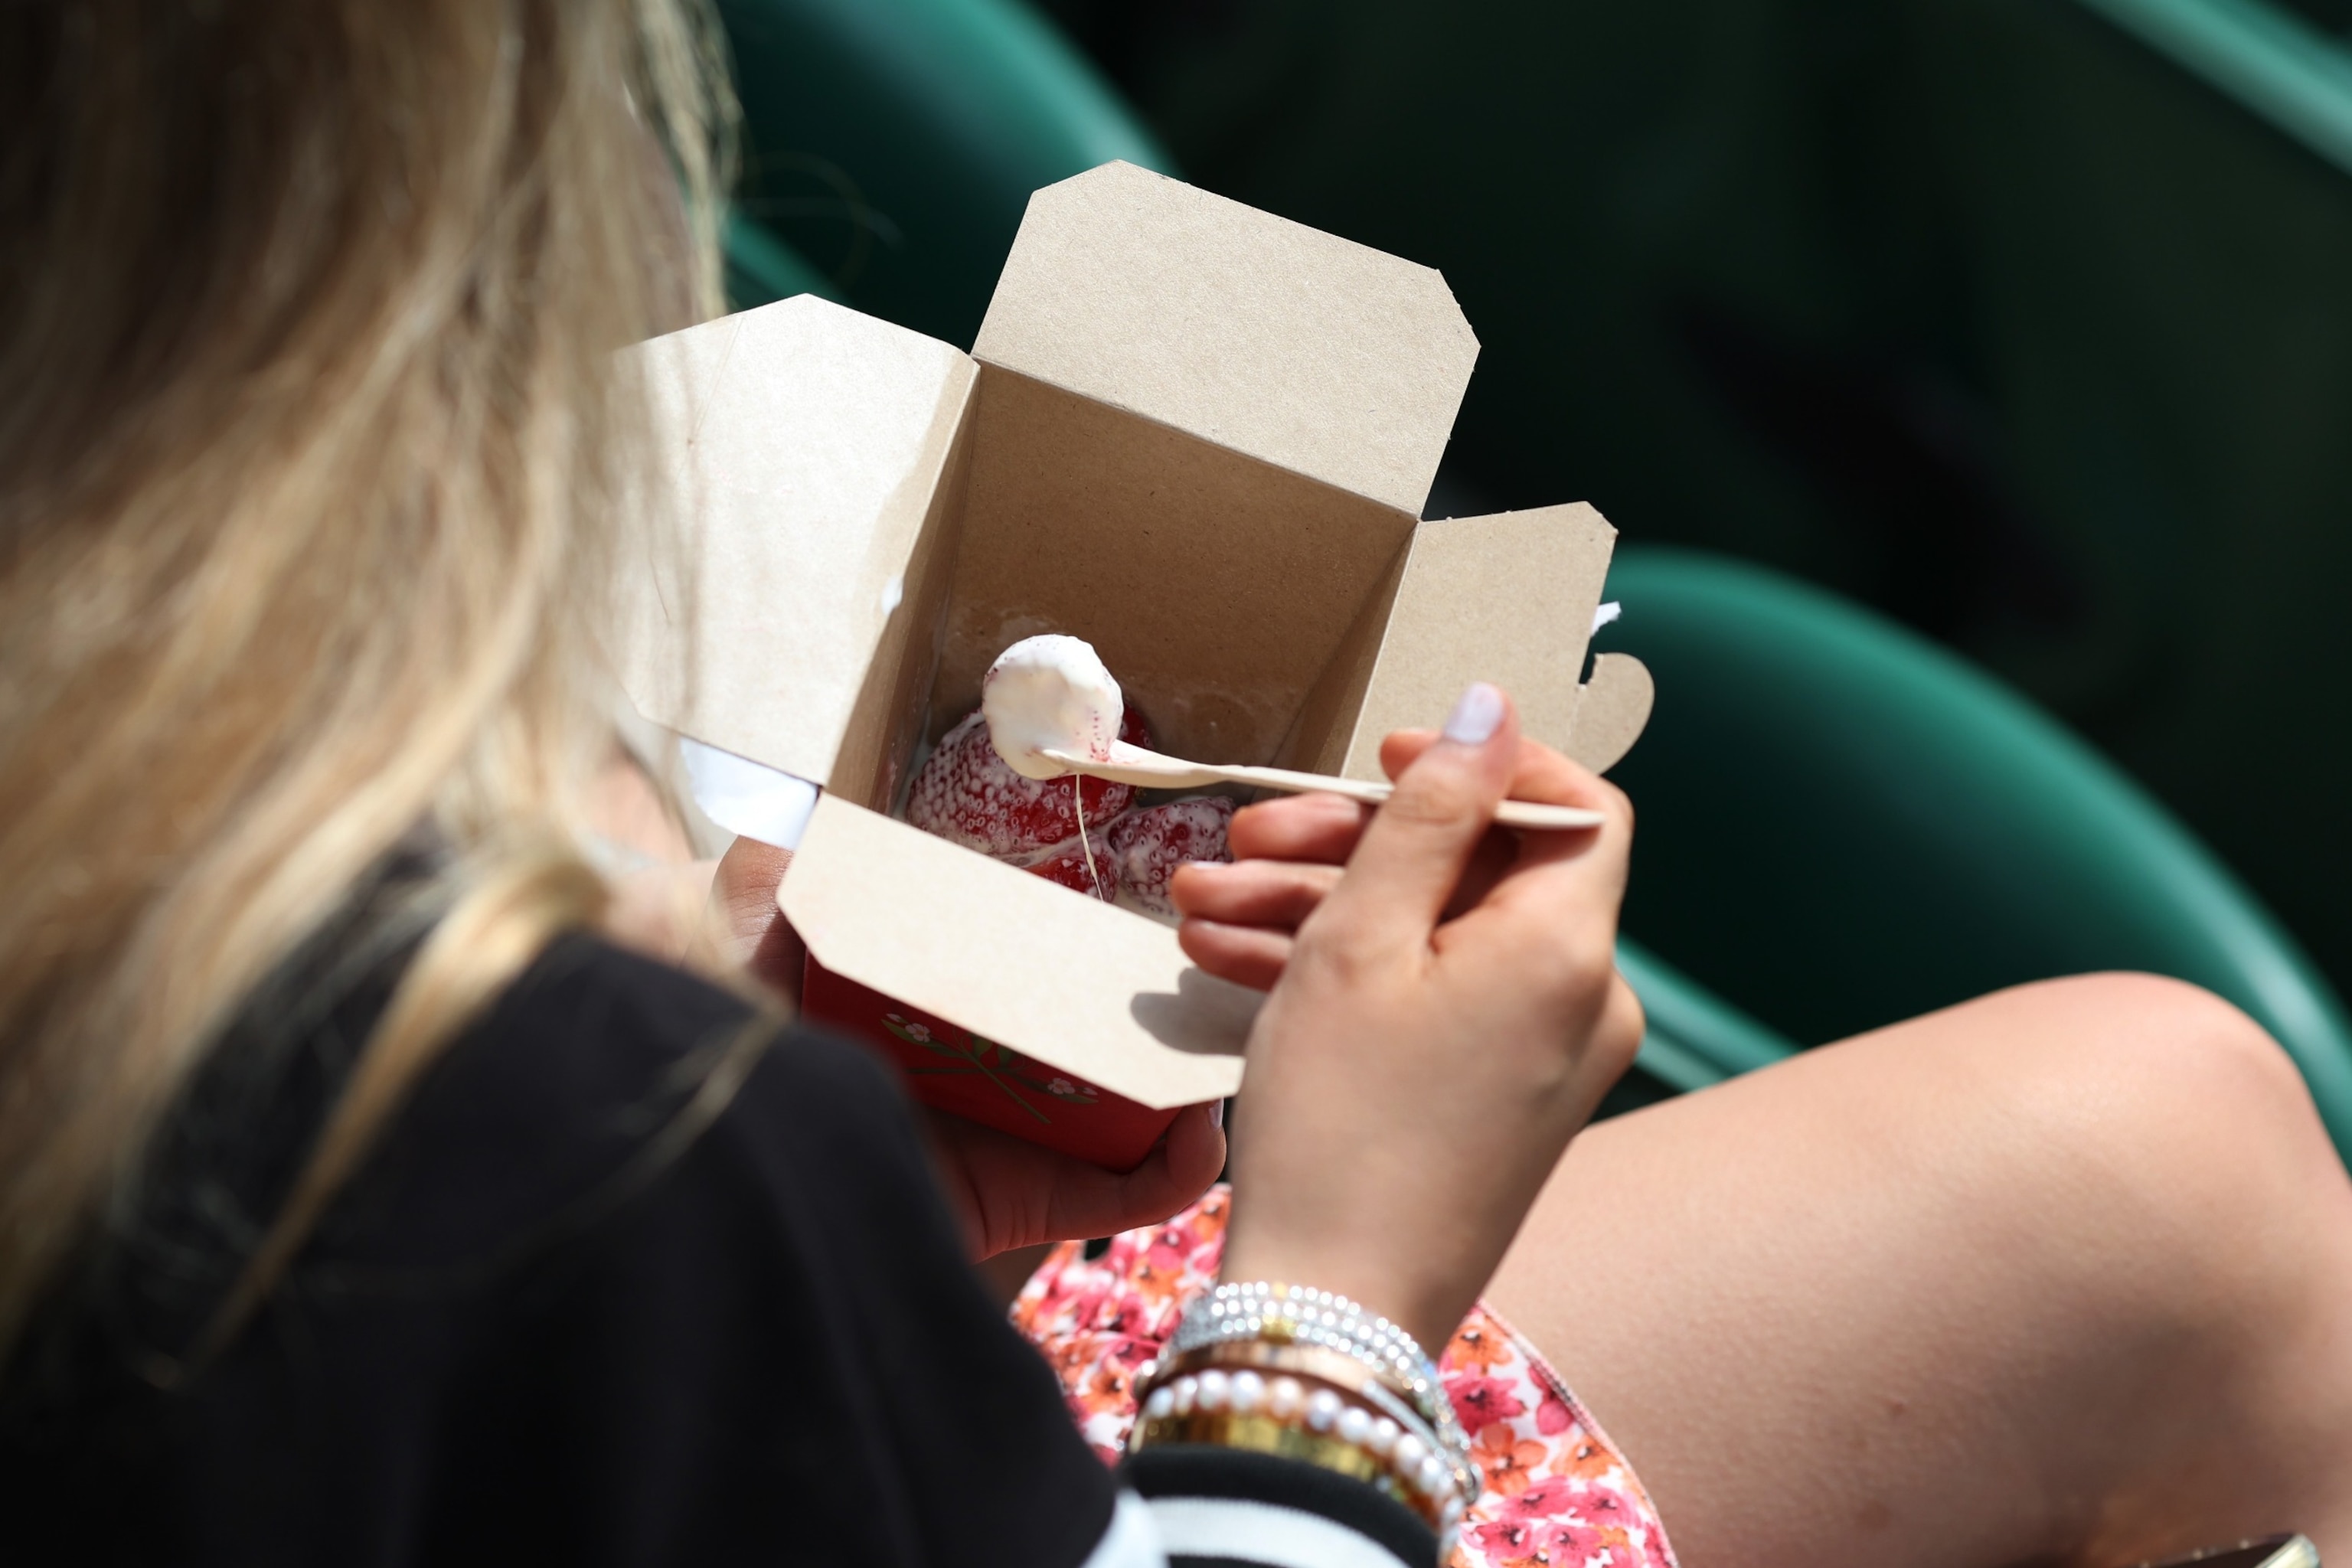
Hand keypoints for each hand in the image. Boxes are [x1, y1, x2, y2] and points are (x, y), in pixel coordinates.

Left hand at [702, 837, 1227, 1260]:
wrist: (729, 1177)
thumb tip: (778, 836)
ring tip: (1232, 1033)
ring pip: (1128, 1118)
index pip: (1024, 979)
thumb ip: (768, 902)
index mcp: (933, 1018)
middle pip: (1095, 1046)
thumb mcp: (745, 964)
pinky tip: (1199, 1120)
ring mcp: (1011, 1147)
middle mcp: (982, 1082)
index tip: (1146, 914)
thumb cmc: (735, 1059)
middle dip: (1158, 1013)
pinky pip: (1122, 1195)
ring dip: (1187, 1081)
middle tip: (1221, 966)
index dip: (1084, 956)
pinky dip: (1175, 1167)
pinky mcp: (1023, 1206)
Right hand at [1171, 685, 1641, 1351]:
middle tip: (1244, 839)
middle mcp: (1579, 1004)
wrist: (1330, 1313)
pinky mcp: (1492, 1105)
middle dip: (1351, 844)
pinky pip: (1428, 1006)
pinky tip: (1231, 964)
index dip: (1481, 765)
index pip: (1573, 807)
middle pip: (1479, 872)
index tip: (1381, 760)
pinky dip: (1345, 978)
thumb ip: (1431, 814)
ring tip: (1196, 908)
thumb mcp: (1364, 939)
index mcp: (1570, 950)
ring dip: (1320, 910)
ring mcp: (1538, 1062)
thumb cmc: (1341, 1122)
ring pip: (1434, 940)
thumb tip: (1494, 707)